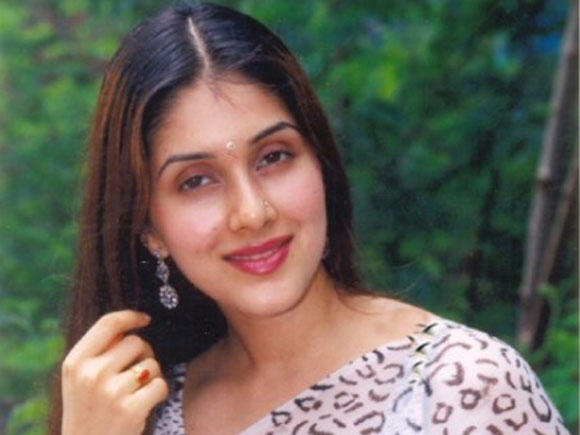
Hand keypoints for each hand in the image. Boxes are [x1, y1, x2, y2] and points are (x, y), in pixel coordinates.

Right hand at [61, 310, 168, 434]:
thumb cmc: (88, 412)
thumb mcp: (79, 380)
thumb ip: (98, 352)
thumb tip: (130, 325)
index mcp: (74, 363)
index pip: (107, 324)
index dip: (130, 316)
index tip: (145, 319)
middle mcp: (90, 374)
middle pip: (136, 342)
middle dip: (143, 353)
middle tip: (135, 374)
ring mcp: (110, 392)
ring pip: (151, 363)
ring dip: (152, 375)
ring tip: (136, 393)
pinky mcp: (130, 409)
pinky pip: (160, 385)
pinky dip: (159, 393)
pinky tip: (144, 404)